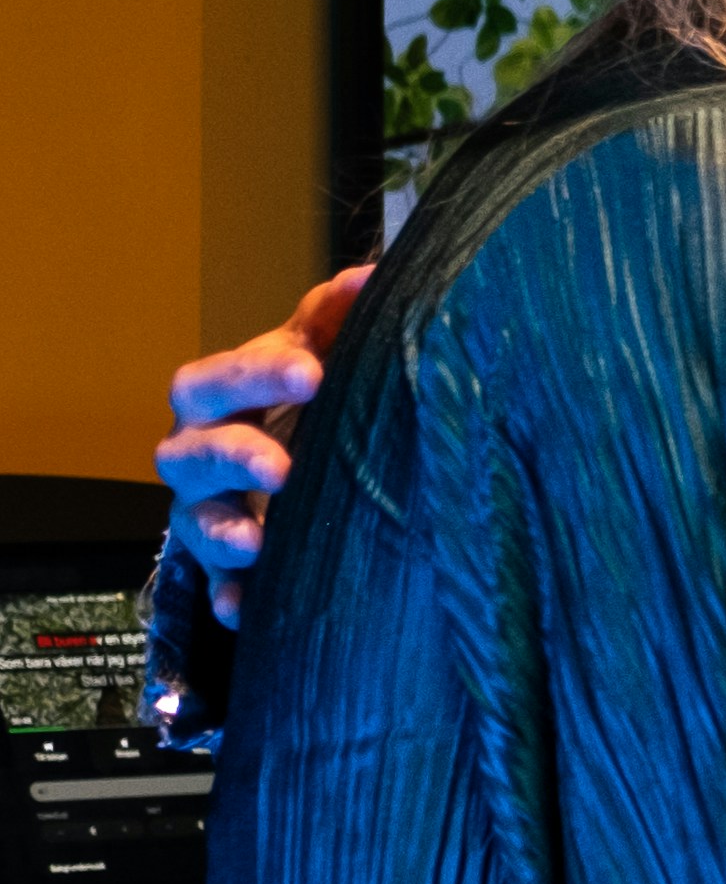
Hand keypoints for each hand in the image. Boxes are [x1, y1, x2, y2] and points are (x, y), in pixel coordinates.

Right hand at [155, 266, 368, 625]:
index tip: (311, 372)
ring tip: (258, 539)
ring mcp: (206, 508)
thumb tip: (374, 274)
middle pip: (193, 449)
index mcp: (222, 395)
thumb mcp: (317, 354)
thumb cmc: (305, 399)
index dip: (259, 373)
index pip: (221, 377)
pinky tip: (245, 609)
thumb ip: (335, 317)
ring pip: (194, 518)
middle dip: (233, 454)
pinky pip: (214, 583)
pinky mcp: (222, 562)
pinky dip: (229, 594)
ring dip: (224, 529)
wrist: (293, 467)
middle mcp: (200, 450)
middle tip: (281, 465)